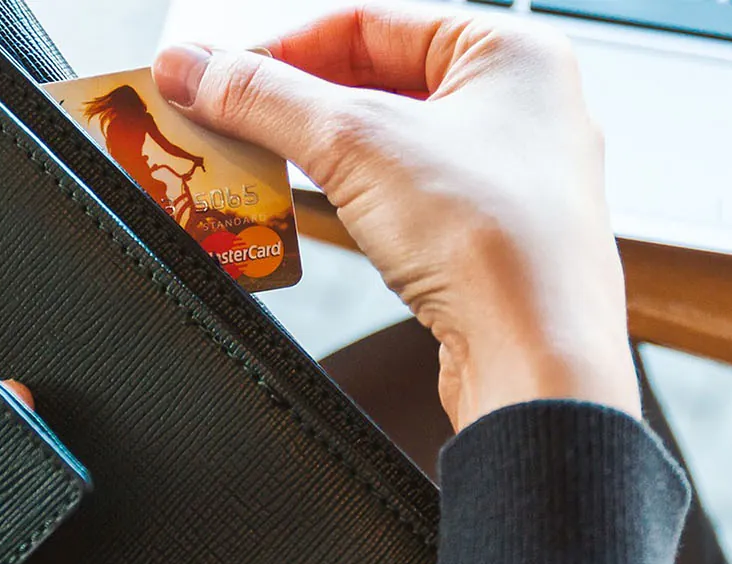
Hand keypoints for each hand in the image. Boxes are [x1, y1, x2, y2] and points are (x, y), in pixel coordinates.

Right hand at [154, 4, 638, 428]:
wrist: (538, 362)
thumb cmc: (500, 245)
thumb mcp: (354, 144)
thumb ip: (262, 97)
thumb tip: (194, 67)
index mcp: (511, 52)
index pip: (368, 22)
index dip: (281, 47)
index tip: (215, 73)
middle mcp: (520, 106)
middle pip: (375, 80)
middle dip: (291, 104)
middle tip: (222, 119)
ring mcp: (508, 176)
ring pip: (386, 142)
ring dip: (315, 153)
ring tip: (251, 164)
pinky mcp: (488, 238)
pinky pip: (401, 196)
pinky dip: (349, 199)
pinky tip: (311, 213)